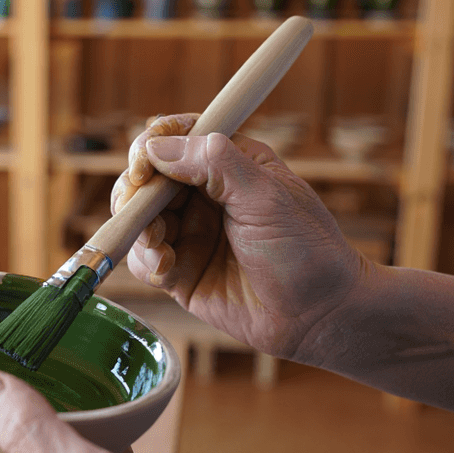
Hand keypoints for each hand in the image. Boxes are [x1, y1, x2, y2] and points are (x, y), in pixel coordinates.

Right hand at [112, 114, 366, 360]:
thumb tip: (157, 147)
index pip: (177, 137)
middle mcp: (204, 196)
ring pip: (138, 218)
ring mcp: (190, 233)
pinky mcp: (180, 272)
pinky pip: (144, 259)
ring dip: (139, 228)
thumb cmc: (305, 249)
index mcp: (229, 164)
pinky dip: (145, 261)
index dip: (152, 144)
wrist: (317, 315)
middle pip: (147, 178)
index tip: (143, 162)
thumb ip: (214, 165)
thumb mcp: (265, 196)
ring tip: (158, 244)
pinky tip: (167, 270)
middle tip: (139, 208)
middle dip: (135, 191)